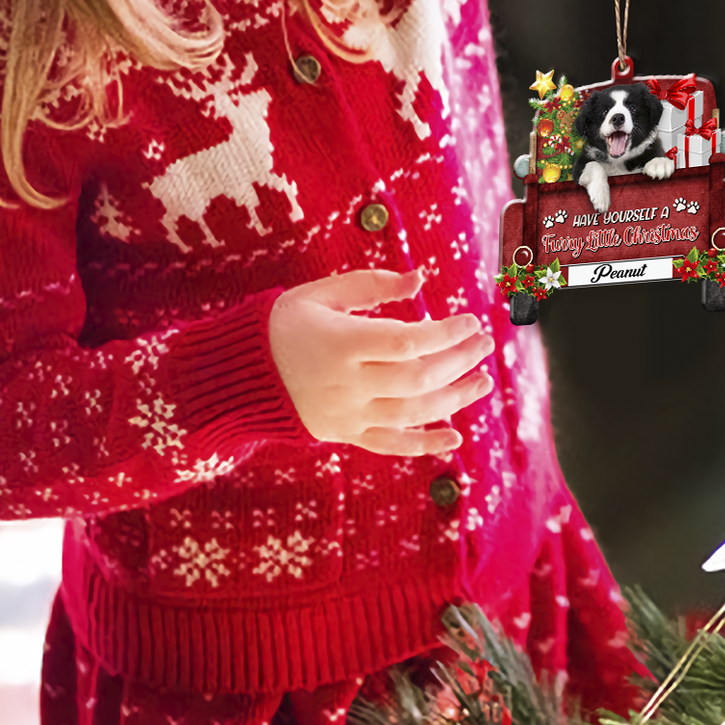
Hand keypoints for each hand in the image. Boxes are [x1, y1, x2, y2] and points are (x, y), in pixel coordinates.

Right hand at [268, 269, 493, 455]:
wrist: (239, 374)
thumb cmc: (285, 323)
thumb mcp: (321, 293)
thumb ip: (372, 285)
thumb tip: (420, 280)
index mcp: (342, 343)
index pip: (407, 342)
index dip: (445, 333)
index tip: (470, 320)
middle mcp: (347, 384)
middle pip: (417, 378)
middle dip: (458, 361)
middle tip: (485, 345)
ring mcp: (347, 414)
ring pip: (412, 413)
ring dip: (454, 398)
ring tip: (483, 381)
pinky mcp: (344, 434)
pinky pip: (390, 445)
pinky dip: (424, 443)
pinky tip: (455, 436)